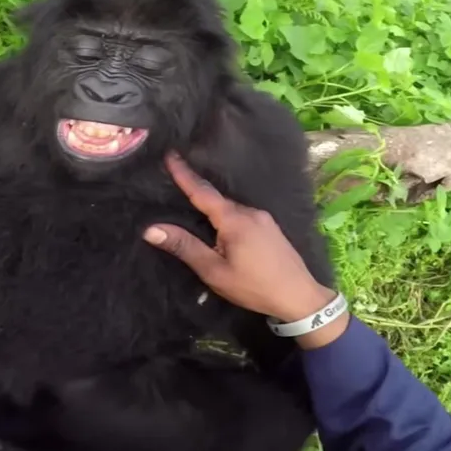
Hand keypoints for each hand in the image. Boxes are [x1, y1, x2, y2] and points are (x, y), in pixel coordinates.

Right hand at [143, 153, 344, 345]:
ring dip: (212, 208)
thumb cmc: (254, 286)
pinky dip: (226, 216)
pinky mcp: (270, 228)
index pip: (202, 191)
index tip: (170, 154)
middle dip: (196, 190)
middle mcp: (250, 211)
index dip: (184, 173)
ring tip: (193, 206)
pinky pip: (242, 215)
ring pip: (230, 208)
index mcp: (234, 219)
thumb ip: (185, 247)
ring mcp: (263, 218)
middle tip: (174, 179)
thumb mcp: (215, 271)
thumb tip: (151, 229)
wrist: (299, 297)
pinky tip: (221, 227)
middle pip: (217, 199)